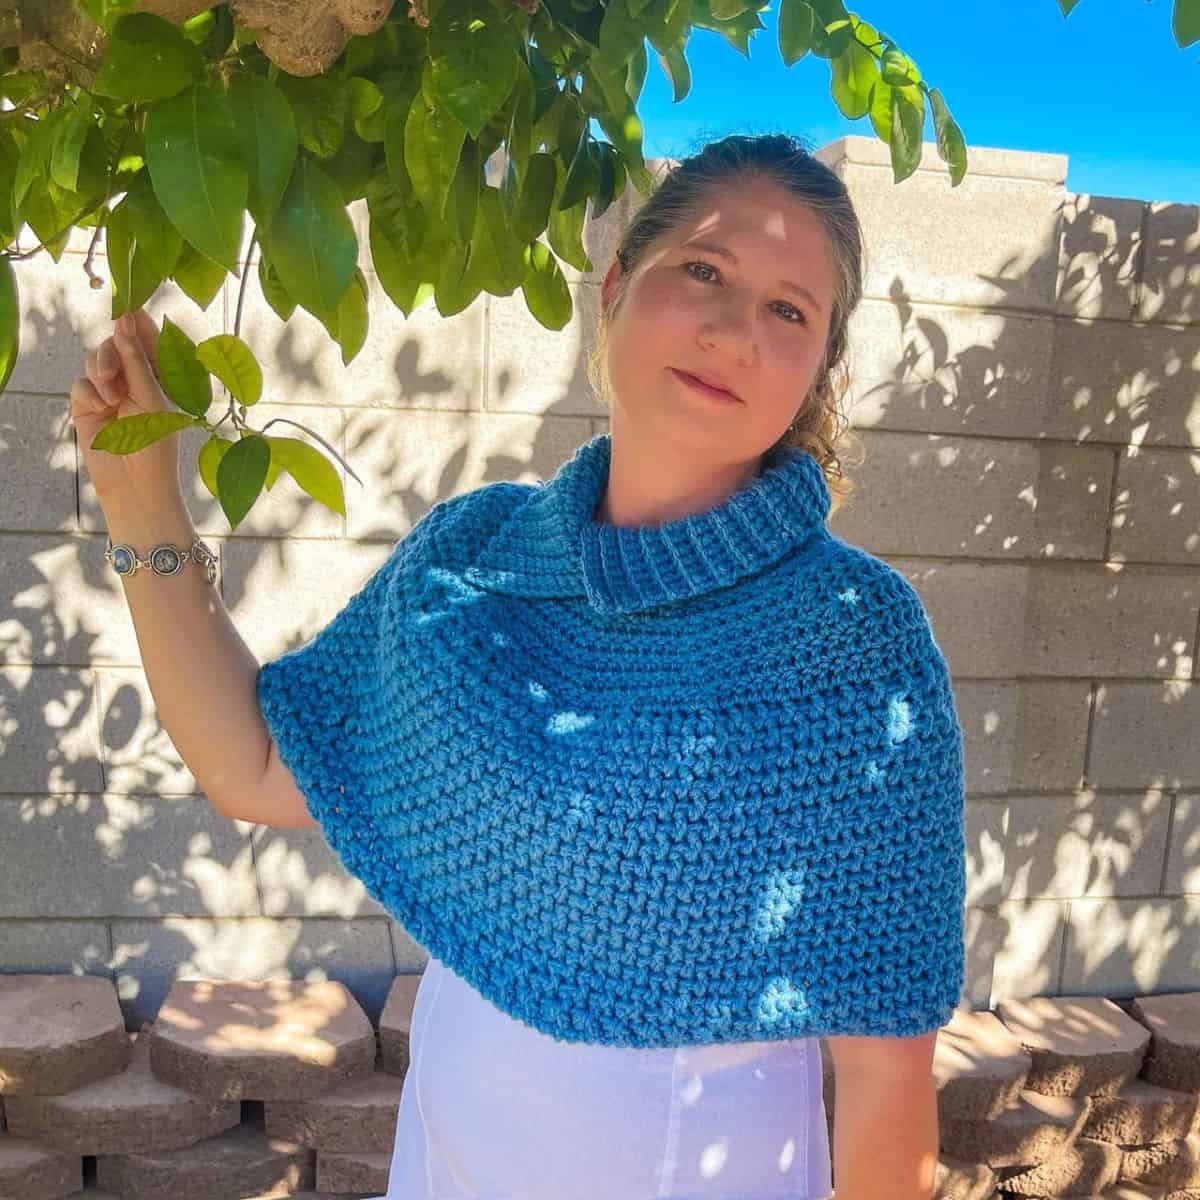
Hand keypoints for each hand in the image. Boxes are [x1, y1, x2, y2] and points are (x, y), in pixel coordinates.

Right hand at [70, 308, 186, 513]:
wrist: (135, 484)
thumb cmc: (155, 445)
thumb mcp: (152, 399)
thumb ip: (137, 360)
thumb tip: (125, 321)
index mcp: (160, 377)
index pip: (148, 340)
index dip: (137, 323)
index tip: (128, 309)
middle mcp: (134, 380)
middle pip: (115, 344)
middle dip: (112, 350)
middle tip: (112, 367)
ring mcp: (110, 392)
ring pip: (95, 360)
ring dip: (102, 371)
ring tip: (112, 397)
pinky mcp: (88, 406)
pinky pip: (81, 384)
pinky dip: (90, 392)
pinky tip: (102, 408)